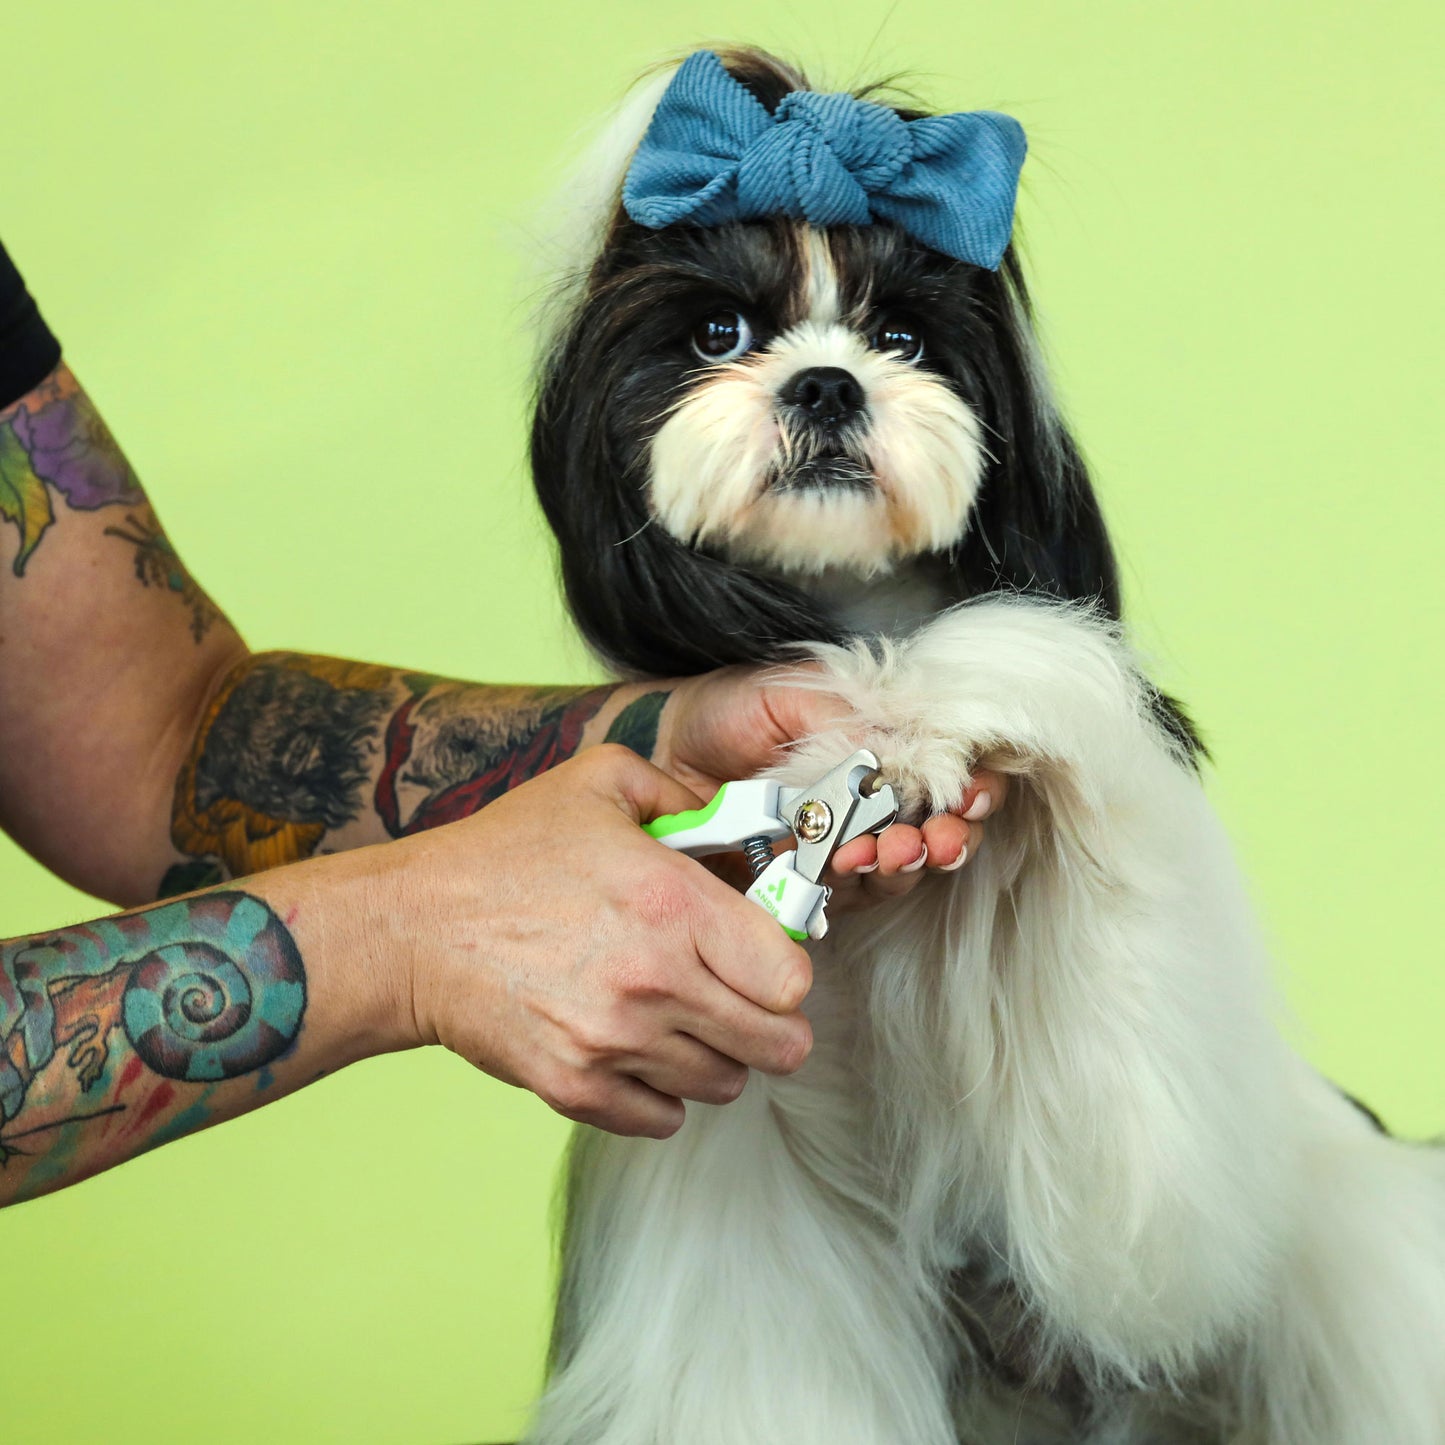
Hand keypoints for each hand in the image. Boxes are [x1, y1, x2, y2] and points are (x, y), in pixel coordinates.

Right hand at [369, 745, 813, 1137]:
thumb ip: (682, 793)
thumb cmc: (505, 854)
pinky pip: (664, 1119)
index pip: (791, 980)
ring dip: (716, 1056)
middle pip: (777, 1045)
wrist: (412, 929)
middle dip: (770, 1024)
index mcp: (674, 903)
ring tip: (680, 1020)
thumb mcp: (599, 782)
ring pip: (725, 1084)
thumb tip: (736, 826)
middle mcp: (655, 980)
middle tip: (743, 1003)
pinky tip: (640, 1052)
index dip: (786, 971)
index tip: (764, 960)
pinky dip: (662, 1094)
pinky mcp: (576, 1088)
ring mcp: (615, 1042)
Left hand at [655, 666, 1008, 903]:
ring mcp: (849, 842)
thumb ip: (851, 718)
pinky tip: (851, 863)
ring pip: (906, 866)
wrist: (661, 752)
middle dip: (952, 835)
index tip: (973, 792)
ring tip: (894, 849)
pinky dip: (860, 882)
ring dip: (911, 862)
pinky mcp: (813, 881)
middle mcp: (879, 797)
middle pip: (946, 827)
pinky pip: (852, 893)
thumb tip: (908, 747)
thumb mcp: (791, 694)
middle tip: (940, 837)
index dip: (977, 784)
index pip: (955, 769)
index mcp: (887, 743)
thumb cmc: (726, 711)